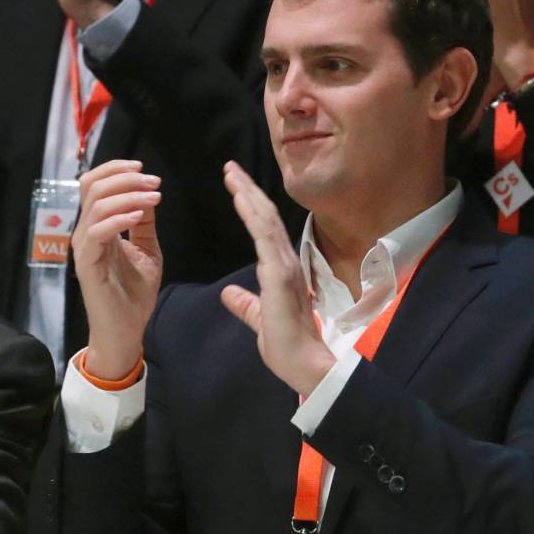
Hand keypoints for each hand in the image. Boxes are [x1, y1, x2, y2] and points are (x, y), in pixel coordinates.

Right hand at [72, 158, 162, 378]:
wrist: (125, 330)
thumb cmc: (134, 293)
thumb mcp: (146, 249)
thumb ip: (144, 223)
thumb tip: (149, 193)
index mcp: (98, 226)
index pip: (94, 185)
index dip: (116, 171)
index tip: (145, 171)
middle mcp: (86, 232)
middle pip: (92, 187)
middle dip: (124, 178)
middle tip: (152, 182)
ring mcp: (84, 248)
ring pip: (95, 205)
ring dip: (127, 195)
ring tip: (152, 197)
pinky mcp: (86, 264)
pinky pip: (97, 232)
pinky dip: (118, 219)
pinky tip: (138, 216)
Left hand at [218, 161, 335, 396]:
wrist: (304, 366)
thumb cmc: (287, 347)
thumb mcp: (260, 320)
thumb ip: (246, 305)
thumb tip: (229, 294)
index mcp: (281, 270)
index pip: (264, 230)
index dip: (250, 206)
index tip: (235, 186)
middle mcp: (286, 261)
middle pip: (265, 217)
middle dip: (247, 190)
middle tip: (230, 168)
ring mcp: (285, 265)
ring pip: (265, 220)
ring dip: (248, 195)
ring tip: (232, 174)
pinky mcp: (280, 274)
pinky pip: (265, 237)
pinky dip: (253, 215)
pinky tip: (241, 198)